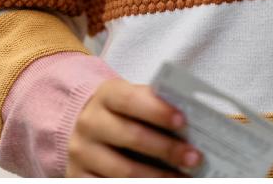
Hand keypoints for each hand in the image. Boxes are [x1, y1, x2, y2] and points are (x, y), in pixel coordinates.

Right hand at [66, 79, 202, 177]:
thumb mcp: (133, 101)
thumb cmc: (121, 115)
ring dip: (158, 177)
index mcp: (106, 96)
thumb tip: (193, 124)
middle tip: (194, 158)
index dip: (157, 111)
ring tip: (183, 178)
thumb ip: (155, 106)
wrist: (85, 128)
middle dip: (167, 149)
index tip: (183, 122)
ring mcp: (81, 153)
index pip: (130, 100)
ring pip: (123, 171)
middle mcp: (89, 123)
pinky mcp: (78, 176)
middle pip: (131, 137)